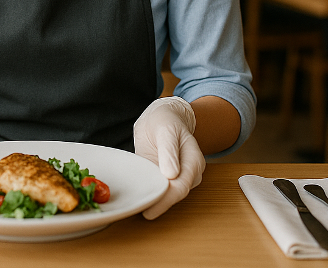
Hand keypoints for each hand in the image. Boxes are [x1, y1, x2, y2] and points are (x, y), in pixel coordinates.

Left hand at [133, 96, 205, 219]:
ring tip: (134, 207)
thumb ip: (168, 150)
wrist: (162, 116)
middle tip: (137, 211)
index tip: (149, 210)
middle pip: (174, 195)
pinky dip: (148, 192)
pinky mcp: (164, 177)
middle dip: (157, 204)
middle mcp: (188, 173)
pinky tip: (136, 197)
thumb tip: (172, 175)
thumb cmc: (166, 120)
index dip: (165, 200)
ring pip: (166, 194)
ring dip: (152, 200)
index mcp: (193, 161)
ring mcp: (177, 176)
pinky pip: (157, 188)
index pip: (181, 187)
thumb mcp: (165, 129)